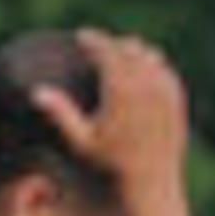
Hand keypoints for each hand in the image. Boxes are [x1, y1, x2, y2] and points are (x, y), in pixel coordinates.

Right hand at [37, 29, 191, 186]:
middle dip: (112, 43)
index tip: (81, 36)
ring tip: (119, 53)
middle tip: (99, 45)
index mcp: (122, 88)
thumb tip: (37, 91)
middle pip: (129, 47)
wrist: (153, 179)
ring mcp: (165, 90)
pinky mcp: (177, 98)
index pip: (106, 49)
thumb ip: (61, 113)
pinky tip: (142, 68)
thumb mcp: (82, 140)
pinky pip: (165, 70)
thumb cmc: (112, 163)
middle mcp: (147, 84)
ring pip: (150, 54)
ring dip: (133, 50)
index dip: (92, 38)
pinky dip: (152, 64)